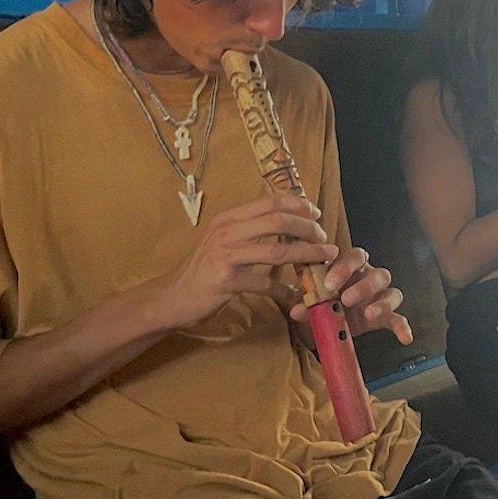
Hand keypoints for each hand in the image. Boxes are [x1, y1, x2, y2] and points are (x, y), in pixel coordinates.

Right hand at [163, 195, 339, 331]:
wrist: (172, 297)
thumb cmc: (203, 269)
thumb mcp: (223, 241)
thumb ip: (250, 230)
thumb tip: (289, 224)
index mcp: (228, 218)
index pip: (270, 201)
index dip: (298, 205)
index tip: (316, 214)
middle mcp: (226, 232)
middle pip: (278, 221)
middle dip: (308, 228)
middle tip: (324, 238)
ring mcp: (225, 256)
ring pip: (277, 251)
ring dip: (307, 254)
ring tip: (325, 258)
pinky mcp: (226, 281)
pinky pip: (265, 284)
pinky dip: (284, 290)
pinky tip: (295, 294)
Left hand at [285, 248, 412, 345]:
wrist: (320, 321)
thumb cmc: (314, 300)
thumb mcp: (304, 298)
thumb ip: (300, 300)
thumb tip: (296, 310)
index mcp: (350, 266)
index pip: (354, 256)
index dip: (344, 267)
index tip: (329, 284)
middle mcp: (368, 277)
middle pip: (378, 274)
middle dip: (364, 286)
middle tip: (346, 299)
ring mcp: (379, 297)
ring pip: (392, 292)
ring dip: (383, 303)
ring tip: (369, 314)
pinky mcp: (384, 317)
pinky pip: (398, 319)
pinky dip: (402, 327)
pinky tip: (405, 337)